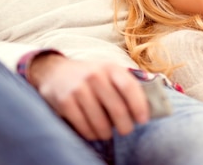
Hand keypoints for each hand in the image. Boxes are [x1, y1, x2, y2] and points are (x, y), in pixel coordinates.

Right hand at [29, 54, 149, 139]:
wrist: (54, 72)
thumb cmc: (90, 76)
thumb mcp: (108, 72)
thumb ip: (126, 86)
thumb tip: (147, 108)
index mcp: (110, 68)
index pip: (129, 87)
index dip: (139, 105)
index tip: (143, 120)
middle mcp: (95, 76)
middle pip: (117, 109)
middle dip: (125, 126)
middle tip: (126, 130)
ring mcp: (79, 88)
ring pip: (100, 122)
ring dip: (106, 133)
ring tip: (107, 132)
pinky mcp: (65, 102)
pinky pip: (84, 127)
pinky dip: (91, 134)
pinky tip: (93, 131)